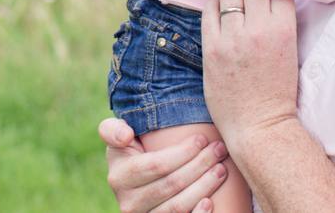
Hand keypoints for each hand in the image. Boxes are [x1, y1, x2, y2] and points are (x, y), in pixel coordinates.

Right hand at [100, 118, 229, 212]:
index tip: (202, 139)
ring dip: (204, 187)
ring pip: (178, 206)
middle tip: (219, 150)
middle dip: (200, 165)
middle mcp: (128, 203)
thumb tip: (126, 136)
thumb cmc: (131, 152)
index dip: (183, 152)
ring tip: (221, 169)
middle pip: (172, 184)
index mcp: (119, 177)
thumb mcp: (117, 137)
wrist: (134, 182)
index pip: (157, 165)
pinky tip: (210, 201)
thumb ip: (113, 130)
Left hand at [201, 0, 298, 148]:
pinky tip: (221, 14)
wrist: (260, 126)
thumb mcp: (291, 50)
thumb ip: (281, 21)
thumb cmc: (279, 90)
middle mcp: (258, 29)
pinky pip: (209, 9)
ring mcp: (232, 37)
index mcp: (284, 29)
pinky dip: (215, 6)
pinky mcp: (211, 47)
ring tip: (235, 1)